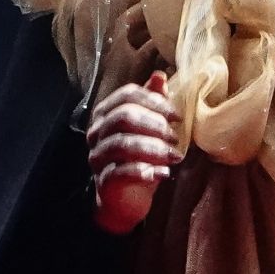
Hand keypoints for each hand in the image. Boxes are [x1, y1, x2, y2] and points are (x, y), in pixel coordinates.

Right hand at [86, 71, 180, 234]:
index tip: (177, 116)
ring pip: (122, 144)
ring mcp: (97, 156)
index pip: (127, 95)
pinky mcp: (103, 180)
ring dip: (154, 149)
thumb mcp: (151, 128)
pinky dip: (145, 171)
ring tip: (175, 156)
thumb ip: (152, 102)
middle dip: (155, 125)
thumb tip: (159, 75)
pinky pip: (121, 172)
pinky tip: (163, 174)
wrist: (128, 198)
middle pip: (124, 116)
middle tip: (175, 137)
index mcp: (107, 113)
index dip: (154, 101)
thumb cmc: (141, 157)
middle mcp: (97, 132)